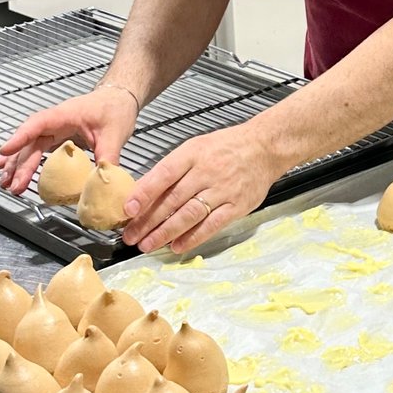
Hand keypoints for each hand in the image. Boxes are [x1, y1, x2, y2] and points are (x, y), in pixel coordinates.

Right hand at [0, 88, 138, 195]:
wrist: (120, 98)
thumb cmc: (115, 108)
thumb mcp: (115, 133)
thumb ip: (108, 156)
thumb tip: (102, 180)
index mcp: (65, 115)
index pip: (37, 124)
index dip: (20, 137)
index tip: (6, 150)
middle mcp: (54, 121)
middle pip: (31, 142)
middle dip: (19, 164)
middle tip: (13, 185)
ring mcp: (54, 129)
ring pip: (30, 147)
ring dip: (16, 164)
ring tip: (5, 183)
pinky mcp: (57, 137)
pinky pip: (36, 149)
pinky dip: (23, 160)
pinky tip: (9, 169)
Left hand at [121, 122, 276, 253]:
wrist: (264, 147)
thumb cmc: (226, 147)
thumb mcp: (195, 147)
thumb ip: (172, 169)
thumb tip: (143, 191)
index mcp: (193, 154)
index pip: (164, 174)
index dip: (144, 193)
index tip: (128, 209)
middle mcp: (207, 172)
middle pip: (173, 199)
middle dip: (148, 220)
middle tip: (131, 235)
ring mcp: (223, 190)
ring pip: (190, 214)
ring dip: (166, 232)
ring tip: (147, 244)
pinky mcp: (237, 205)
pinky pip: (212, 225)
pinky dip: (193, 237)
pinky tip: (177, 246)